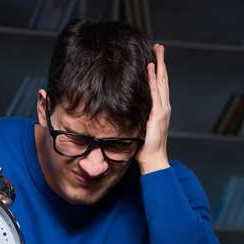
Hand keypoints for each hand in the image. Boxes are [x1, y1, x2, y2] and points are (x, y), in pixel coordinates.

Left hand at [136, 43, 171, 174]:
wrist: (153, 159)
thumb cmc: (143, 146)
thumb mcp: (137, 127)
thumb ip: (133, 116)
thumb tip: (120, 109)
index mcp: (158, 108)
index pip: (158, 85)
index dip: (157, 70)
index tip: (153, 56)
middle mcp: (163, 106)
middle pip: (162, 79)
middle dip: (160, 61)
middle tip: (158, 46)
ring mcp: (162, 109)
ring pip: (161, 82)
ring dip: (159, 65)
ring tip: (157, 50)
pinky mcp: (159, 114)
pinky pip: (155, 93)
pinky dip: (154, 79)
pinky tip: (151, 68)